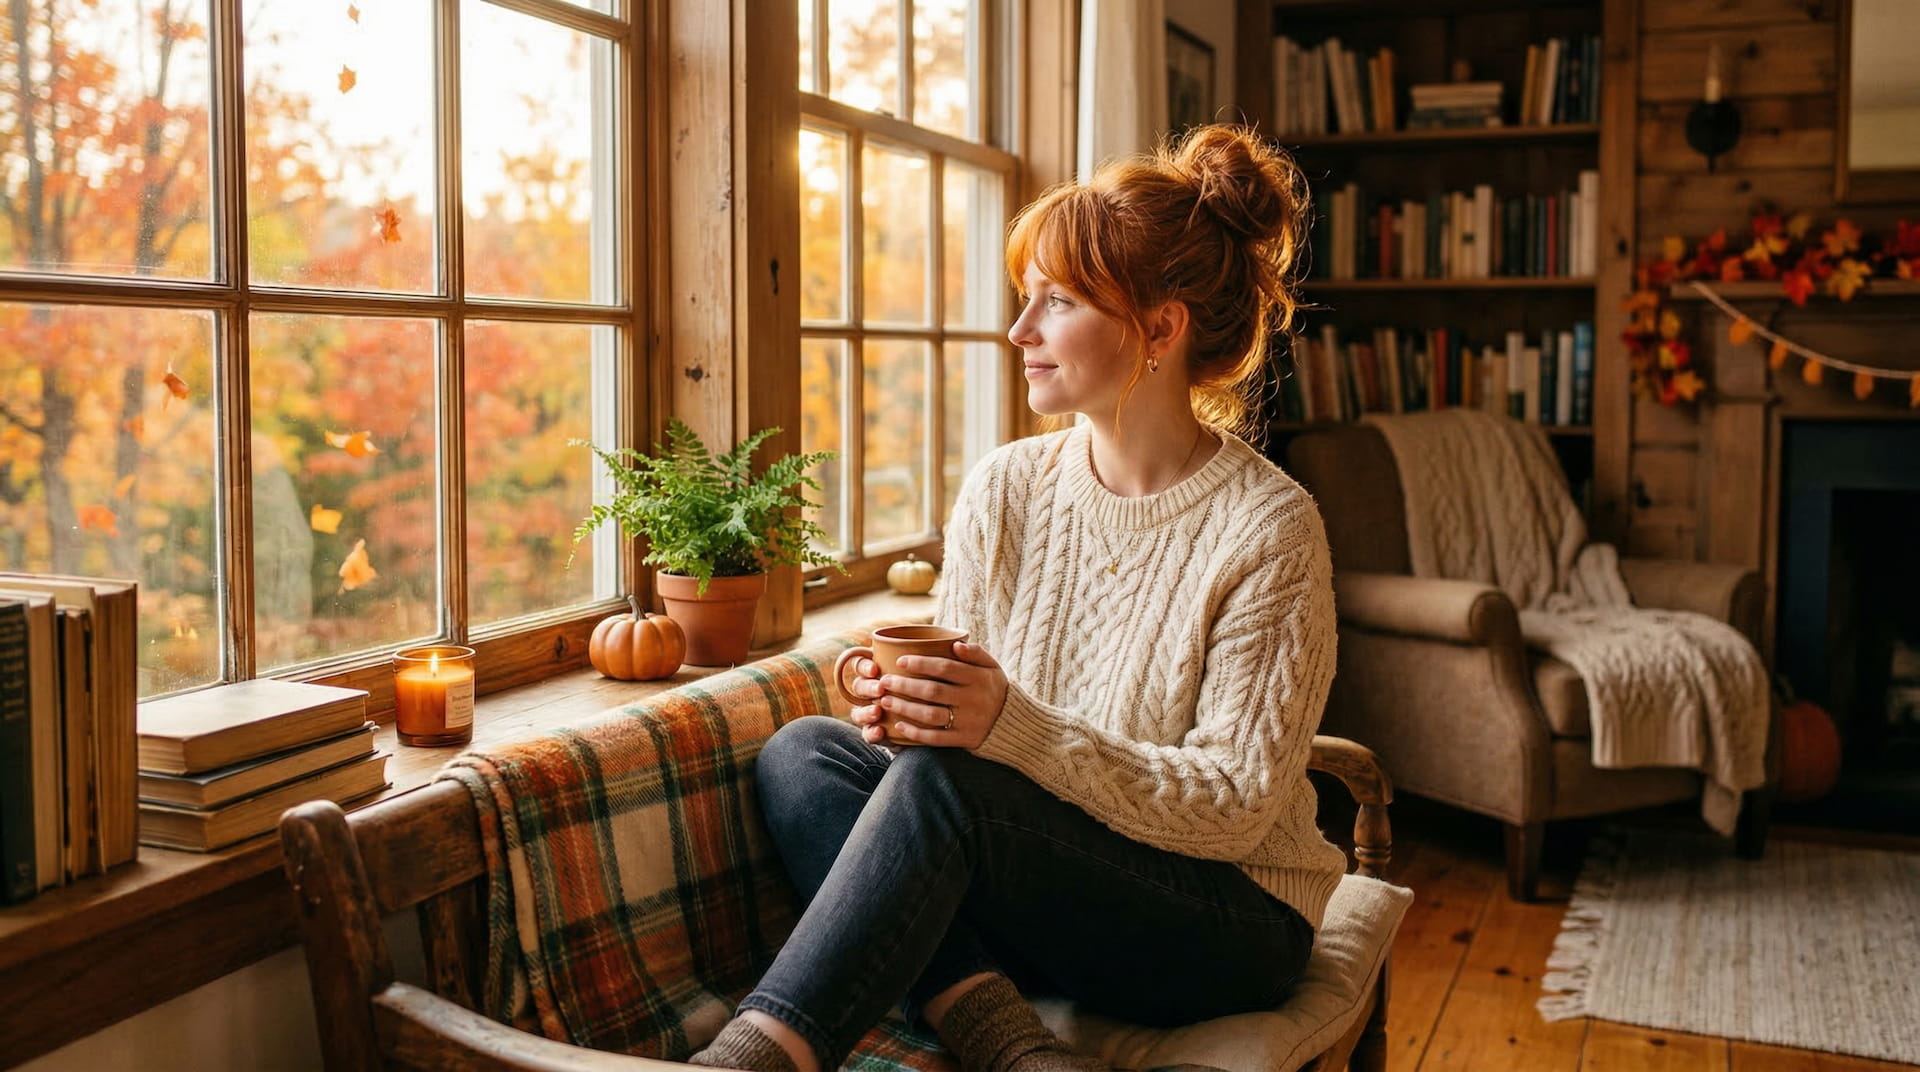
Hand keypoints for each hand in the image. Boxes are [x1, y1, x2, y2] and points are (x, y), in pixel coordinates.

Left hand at [850, 641, 1007, 748]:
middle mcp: (972, 700)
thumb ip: (976, 653)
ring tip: (885, 701)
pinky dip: (916, 733)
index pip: (945, 667)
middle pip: (933, 691)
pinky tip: (900, 726)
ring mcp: (968, 722)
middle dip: (905, 686)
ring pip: (931, 715)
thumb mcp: (992, 667)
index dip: (920, 663)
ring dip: (905, 708)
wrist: (1013, 722)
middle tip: (884, 681)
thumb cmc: (994, 688)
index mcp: (978, 678)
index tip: (899, 661)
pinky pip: (937, 739)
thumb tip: (956, 644)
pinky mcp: (964, 740)